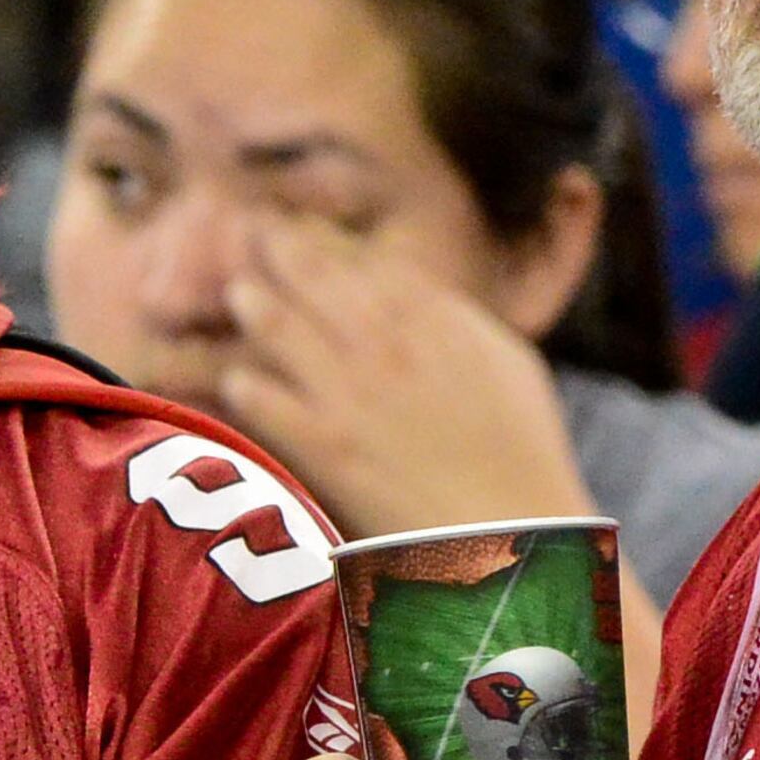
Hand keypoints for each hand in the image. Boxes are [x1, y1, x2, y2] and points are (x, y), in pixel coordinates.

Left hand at [221, 218, 590, 539]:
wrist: (510, 531)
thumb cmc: (524, 448)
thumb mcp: (506, 359)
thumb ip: (454, 315)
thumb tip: (415, 289)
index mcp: (433, 316)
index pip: (363, 257)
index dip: (326, 238)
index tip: (305, 229)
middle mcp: (383, 341)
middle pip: (312, 275)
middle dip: (279, 248)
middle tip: (254, 234)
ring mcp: (348, 391)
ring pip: (278, 327)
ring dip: (254, 302)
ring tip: (240, 291)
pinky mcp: (323, 446)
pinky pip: (266, 403)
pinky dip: (247, 386)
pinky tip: (236, 379)